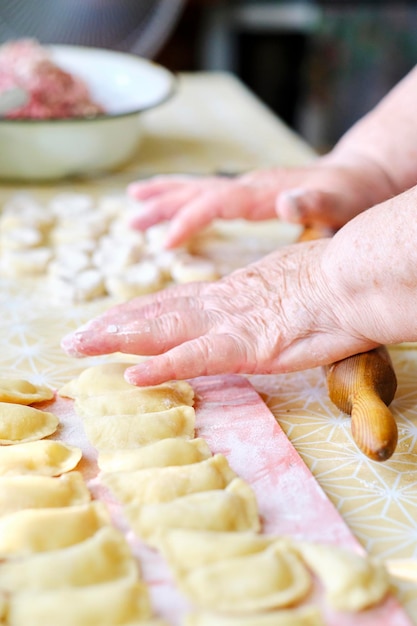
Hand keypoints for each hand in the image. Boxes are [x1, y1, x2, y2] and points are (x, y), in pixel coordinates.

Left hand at [61, 238, 379, 386]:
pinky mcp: (248, 345)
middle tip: (75, 337)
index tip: (110, 320)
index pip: (174, 302)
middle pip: (157, 313)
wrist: (358, 278)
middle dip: (113, 326)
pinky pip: (198, 358)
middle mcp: (222, 305)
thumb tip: (258, 311)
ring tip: (81, 347)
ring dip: (119, 340)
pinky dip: (165, 367)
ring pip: (164, 331)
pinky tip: (134, 375)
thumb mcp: (290, 290)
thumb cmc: (335, 284)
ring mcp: (231, 325)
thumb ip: (265, 301)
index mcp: (232, 294)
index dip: (138, 311)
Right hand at [127, 158, 389, 247]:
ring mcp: (246, 187)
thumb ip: (313, 203)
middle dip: (162, 205)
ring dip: (164, 195)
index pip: (215, 203)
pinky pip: (208, 195)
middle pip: (196, 191)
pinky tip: (172, 207)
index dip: (189, 220)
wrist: (357, 177)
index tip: (164, 243)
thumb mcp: (337, 203)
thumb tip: (286, 202)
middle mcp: (248, 186)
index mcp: (262, 193)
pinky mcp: (248, 194)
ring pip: (197, 188)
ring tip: (134, 202)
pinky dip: (184, 198)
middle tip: (130, 220)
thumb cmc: (346, 196)